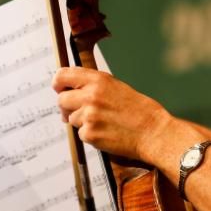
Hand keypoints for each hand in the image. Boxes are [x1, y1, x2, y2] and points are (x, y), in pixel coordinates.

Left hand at [52, 66, 171, 160]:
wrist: (153, 132)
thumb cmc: (139, 110)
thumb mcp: (116, 87)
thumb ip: (93, 86)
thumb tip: (72, 90)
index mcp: (98, 80)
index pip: (63, 76)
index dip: (58, 83)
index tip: (58, 88)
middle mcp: (91, 96)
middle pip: (61, 100)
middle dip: (67, 107)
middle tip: (78, 112)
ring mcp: (89, 115)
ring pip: (71, 118)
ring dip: (81, 122)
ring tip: (102, 123)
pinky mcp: (90, 134)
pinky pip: (80, 134)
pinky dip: (90, 135)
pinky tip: (106, 132)